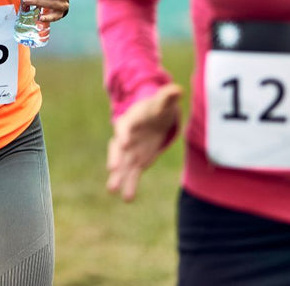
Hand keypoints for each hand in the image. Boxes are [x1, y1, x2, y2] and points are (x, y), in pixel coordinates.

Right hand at [106, 84, 182, 201]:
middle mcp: (126, 137)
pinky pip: (132, 174)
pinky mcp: (137, 161)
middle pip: (118, 148)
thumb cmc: (158, 107)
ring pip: (123, 165)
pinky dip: (130, 185)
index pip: (124, 127)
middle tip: (112, 169)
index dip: (124, 134)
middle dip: (115, 159)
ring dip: (118, 177)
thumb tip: (177, 90)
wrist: (155, 118)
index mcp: (130, 120)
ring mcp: (130, 151)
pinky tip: (128, 198)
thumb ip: (168, 96)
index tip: (124, 143)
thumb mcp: (163, 101)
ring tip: (113, 190)